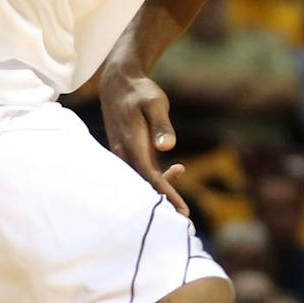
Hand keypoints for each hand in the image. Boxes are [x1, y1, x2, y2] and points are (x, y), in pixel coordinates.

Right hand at [99, 64, 189, 216]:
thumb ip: (161, 124)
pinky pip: (140, 171)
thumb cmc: (140, 91)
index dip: (167, 194)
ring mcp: (124, 154)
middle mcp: (124, 153)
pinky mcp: (127, 152)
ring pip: (141, 180)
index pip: (151, 176)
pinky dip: (156, 178)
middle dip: (162, 202)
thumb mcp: (155, 103)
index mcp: (132, 144)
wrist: (119, 83)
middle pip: (143, 185)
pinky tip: (178, 170)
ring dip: (160, 191)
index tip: (182, 211)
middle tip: (184, 219)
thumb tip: (167, 147)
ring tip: (181, 204)